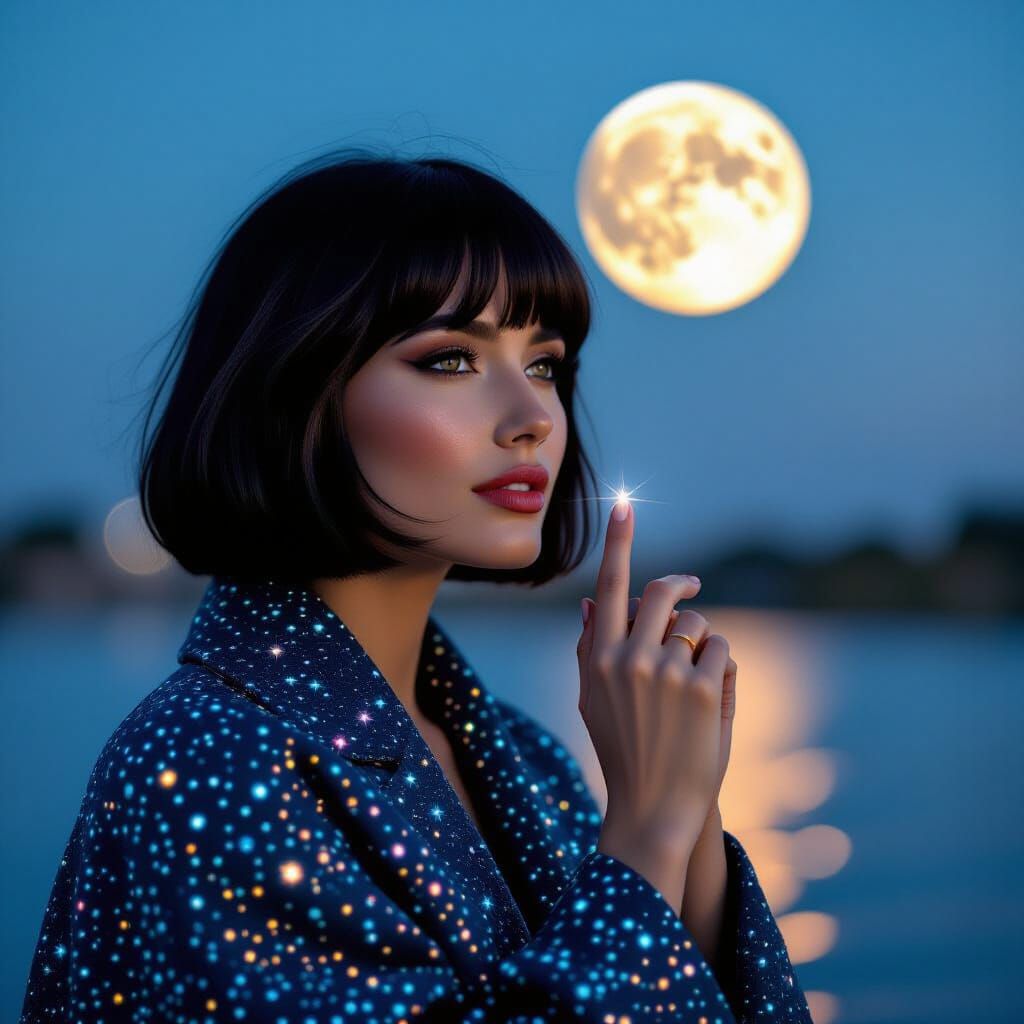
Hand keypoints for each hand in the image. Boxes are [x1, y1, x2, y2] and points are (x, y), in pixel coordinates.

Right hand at [577, 499, 731, 859]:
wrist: (652, 808)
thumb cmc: (622, 751)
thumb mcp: (593, 700)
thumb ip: (591, 648)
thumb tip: (592, 602)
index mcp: (599, 656)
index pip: (610, 586)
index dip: (618, 543)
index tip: (623, 505)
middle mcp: (629, 657)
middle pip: (664, 592)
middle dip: (681, 585)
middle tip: (692, 584)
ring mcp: (666, 671)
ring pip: (697, 622)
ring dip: (701, 640)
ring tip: (695, 677)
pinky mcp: (700, 688)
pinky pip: (720, 649)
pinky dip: (720, 664)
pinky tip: (710, 699)